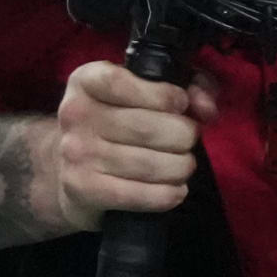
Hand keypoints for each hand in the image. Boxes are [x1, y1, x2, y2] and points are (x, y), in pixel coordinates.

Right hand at [29, 59, 217, 228]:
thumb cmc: (118, 122)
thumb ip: (187, 86)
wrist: (70, 169)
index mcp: (86, 81)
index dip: (163, 95)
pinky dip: (168, 194)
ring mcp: (77, 154)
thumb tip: (206, 107)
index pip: (122, 83)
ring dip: (180, 167)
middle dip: (183, 136)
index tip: (181, 104)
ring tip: (182, 165)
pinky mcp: (84, 189)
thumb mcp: (145, 91)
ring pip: (149, 164)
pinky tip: (174, 189)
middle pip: (147, 128)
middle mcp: (75, 114)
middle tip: (187, 140)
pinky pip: (139, 195)